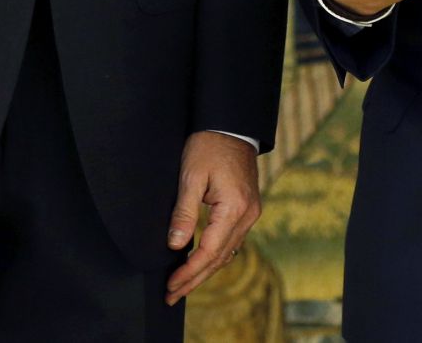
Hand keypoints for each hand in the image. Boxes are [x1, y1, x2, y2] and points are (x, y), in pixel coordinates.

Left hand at [163, 132, 258, 304]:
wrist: (231, 125)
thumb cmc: (208, 146)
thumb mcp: (191, 177)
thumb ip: (184, 213)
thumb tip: (175, 246)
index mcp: (235, 208)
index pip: (209, 251)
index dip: (188, 272)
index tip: (170, 285)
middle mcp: (248, 216)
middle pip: (220, 258)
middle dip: (195, 280)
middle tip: (172, 296)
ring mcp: (250, 214)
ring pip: (227, 253)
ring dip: (204, 271)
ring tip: (182, 286)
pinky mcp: (247, 210)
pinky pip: (231, 242)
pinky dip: (214, 256)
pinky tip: (200, 263)